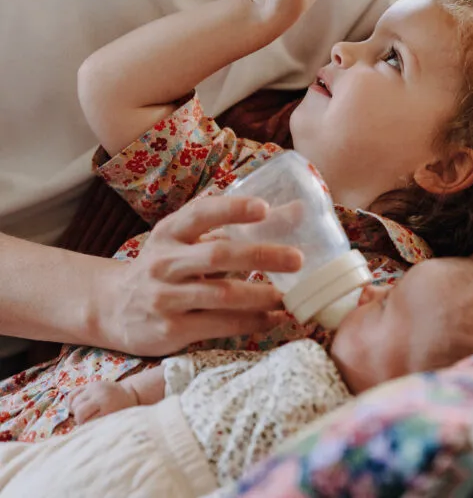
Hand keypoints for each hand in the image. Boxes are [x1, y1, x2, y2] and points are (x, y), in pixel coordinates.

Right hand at [69, 381, 135, 424]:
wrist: (130, 393)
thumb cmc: (123, 410)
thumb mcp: (115, 420)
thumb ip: (100, 426)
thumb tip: (85, 436)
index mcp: (107, 405)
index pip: (87, 421)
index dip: (86, 428)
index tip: (90, 430)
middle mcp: (99, 394)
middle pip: (79, 411)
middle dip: (80, 420)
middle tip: (87, 422)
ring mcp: (93, 387)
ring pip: (74, 403)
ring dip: (76, 411)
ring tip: (85, 415)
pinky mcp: (89, 384)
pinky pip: (72, 394)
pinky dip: (72, 402)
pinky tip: (77, 408)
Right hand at [98, 195, 302, 356]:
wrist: (111, 306)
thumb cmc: (163, 265)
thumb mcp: (185, 238)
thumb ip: (230, 224)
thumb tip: (295, 210)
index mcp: (171, 232)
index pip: (202, 213)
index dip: (233, 209)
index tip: (265, 208)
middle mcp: (165, 261)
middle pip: (217, 254)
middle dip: (260, 255)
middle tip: (297, 259)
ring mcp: (165, 297)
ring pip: (221, 294)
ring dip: (260, 295)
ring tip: (289, 295)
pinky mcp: (170, 329)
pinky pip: (217, 325)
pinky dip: (250, 322)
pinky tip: (272, 318)